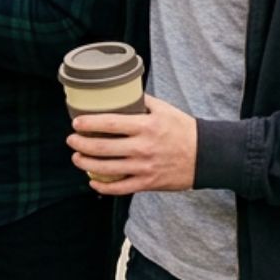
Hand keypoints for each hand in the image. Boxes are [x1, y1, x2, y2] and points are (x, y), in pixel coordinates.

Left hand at [67, 94, 198, 194]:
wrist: (208, 156)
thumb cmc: (184, 129)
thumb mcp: (164, 109)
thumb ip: (141, 101)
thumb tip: (120, 91)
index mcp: (146, 126)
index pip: (110, 123)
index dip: (89, 123)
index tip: (76, 122)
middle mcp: (143, 148)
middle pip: (103, 147)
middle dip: (81, 144)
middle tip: (71, 140)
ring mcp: (145, 167)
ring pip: (107, 168)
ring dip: (86, 163)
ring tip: (76, 157)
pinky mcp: (149, 183)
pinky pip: (121, 188)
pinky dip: (104, 187)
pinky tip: (93, 181)